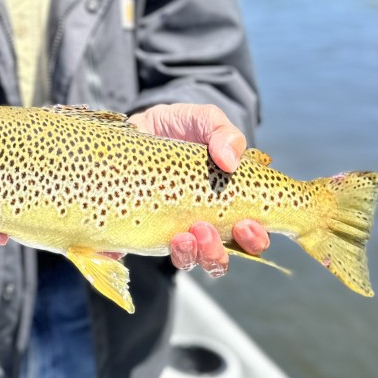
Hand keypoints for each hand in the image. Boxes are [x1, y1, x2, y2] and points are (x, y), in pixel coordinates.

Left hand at [130, 103, 269, 277]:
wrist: (141, 124)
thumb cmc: (182, 125)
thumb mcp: (205, 120)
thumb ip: (223, 133)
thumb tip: (229, 160)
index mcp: (227, 203)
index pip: (248, 236)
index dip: (253, 239)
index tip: (247, 225)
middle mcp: (202, 223)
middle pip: (217, 257)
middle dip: (216, 252)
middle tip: (206, 230)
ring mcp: (170, 228)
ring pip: (186, 258)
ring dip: (188, 254)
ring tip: (181, 236)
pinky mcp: (138, 227)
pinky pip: (134, 250)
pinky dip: (128, 254)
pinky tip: (124, 247)